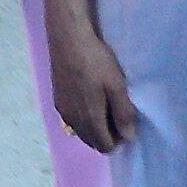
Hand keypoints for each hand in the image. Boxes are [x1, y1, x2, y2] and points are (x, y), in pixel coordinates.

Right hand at [48, 3, 137, 154]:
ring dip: (94, 127)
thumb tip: (129, 138)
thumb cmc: (96, 61)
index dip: (118, 141)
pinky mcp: (57, 100)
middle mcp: (73, 121)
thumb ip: (123, 113)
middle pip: (92, 142)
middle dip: (106, 135)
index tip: (126, 123)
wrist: (67, 39)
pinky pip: (72, 120)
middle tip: (118, 114)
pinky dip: (83, 118)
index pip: (104, 147)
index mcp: (89, 120)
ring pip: (81, 131)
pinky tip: (89, 98)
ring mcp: (63, 111)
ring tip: (105, 105)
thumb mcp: (116, 86)